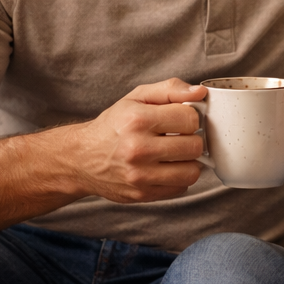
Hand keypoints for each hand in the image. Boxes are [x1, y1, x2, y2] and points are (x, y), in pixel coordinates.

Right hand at [47, 78, 207, 203]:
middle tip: (179, 137)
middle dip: (191, 139)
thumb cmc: (114, 125)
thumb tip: (200, 92)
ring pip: (192, 171)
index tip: (181, 119)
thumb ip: (170, 90)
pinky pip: (181, 188)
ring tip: (175, 153)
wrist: (82, 158)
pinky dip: (179, 177)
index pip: (190, 118)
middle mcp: (138, 149)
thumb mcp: (137, 98)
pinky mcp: (142, 194)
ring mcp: (140, 175)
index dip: (190, 116)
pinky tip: (166, 167)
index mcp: (137, 120)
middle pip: (194, 146)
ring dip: (189, 162)